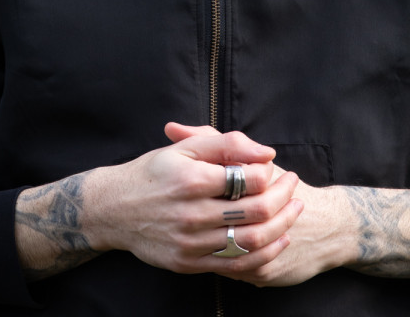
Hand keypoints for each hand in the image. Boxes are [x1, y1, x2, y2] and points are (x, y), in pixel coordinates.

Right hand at [16, 124, 301, 280]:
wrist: (114, 209)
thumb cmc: (153, 171)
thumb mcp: (185, 148)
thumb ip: (226, 144)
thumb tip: (266, 152)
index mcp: (192, 179)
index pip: (248, 179)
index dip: (272, 174)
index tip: (282, 169)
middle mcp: (191, 213)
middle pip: (255, 213)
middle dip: (284, 200)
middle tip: (295, 188)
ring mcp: (189, 242)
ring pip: (249, 242)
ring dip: (280, 228)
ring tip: (293, 213)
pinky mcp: (187, 263)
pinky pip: (234, 265)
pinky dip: (262, 255)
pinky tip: (276, 241)